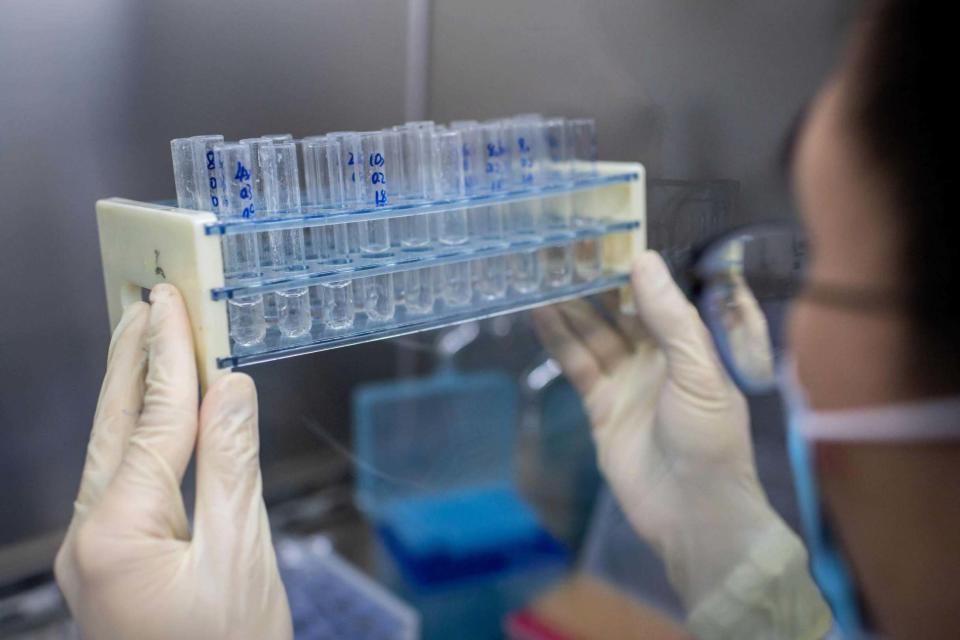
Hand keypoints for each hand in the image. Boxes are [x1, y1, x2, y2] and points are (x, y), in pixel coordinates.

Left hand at [55, 284, 291, 639]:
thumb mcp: (242, 559)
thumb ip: (232, 467)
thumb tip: (231, 390)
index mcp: (116, 535)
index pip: (150, 422)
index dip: (167, 357)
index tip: (172, 303)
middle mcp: (89, 539)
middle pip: (112, 426)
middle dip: (131, 359)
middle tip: (145, 301)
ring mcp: (94, 552)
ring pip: (111, 450)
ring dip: (132, 391)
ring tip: (146, 340)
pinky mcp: (112, 561)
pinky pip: (123, 478)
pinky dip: (141, 434)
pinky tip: (154, 415)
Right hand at [532, 251, 779, 607]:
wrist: (692, 512)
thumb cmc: (710, 438)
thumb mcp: (699, 371)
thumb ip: (670, 317)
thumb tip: (643, 260)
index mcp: (692, 345)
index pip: (658, 295)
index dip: (633, 267)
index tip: (606, 233)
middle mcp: (658, 356)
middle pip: (620, 310)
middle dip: (594, 281)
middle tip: (563, 247)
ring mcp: (627, 380)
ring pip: (593, 333)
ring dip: (570, 305)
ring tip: (542, 272)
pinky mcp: (600, 405)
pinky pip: (577, 364)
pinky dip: (559, 339)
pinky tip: (540, 312)